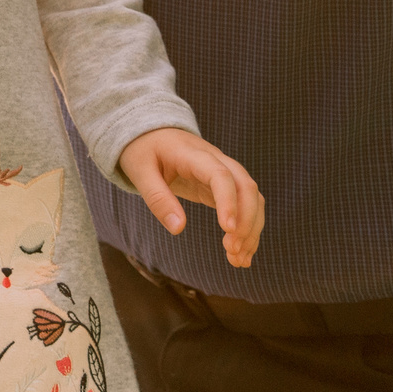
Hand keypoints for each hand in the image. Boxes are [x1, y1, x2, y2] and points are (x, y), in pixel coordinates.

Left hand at [118, 126, 265, 269]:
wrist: (150, 131)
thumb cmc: (143, 150)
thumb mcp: (140, 172)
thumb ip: (158, 199)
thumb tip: (178, 228)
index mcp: (193, 154)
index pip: (220, 175)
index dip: (228, 202)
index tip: (227, 230)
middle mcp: (216, 160)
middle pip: (246, 186)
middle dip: (246, 220)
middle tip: (232, 252)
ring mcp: (223, 171)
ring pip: (252, 197)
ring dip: (251, 228)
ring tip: (238, 260)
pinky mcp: (223, 185)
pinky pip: (245, 204)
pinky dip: (248, 228)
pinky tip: (242, 254)